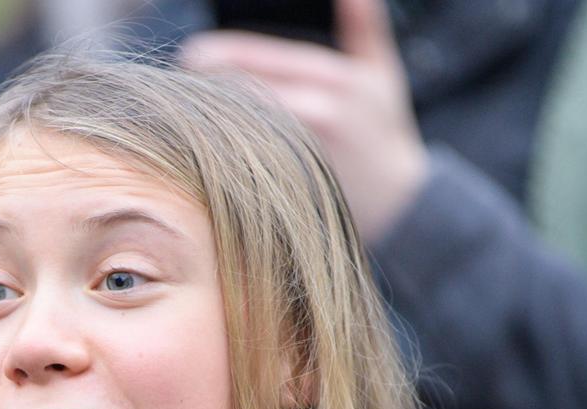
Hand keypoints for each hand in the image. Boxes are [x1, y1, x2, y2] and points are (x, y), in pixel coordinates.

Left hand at [180, 0, 428, 240]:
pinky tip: (210, 152)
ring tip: (190, 116)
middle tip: (182, 88)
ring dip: (213, 121)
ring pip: (242, 129)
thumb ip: (363, 26)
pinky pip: (250, 165)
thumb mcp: (381, 72)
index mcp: (333, 76)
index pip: (260, 57)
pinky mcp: (296, 184)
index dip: (219, 55)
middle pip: (244, 92)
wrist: (403, 204)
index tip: (191, 56)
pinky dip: (228, 154)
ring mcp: (306, 150)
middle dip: (209, 89)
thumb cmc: (384, 130)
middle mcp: (320, 110)